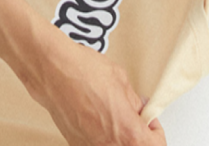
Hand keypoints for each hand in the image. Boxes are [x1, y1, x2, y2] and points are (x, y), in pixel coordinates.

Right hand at [27, 33, 167, 144]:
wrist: (53, 71)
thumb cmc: (83, 72)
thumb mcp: (122, 81)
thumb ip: (134, 103)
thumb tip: (139, 110)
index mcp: (129, 134)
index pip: (156, 145)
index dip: (155, 130)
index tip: (149, 120)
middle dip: (136, 134)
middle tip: (131, 117)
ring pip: (113, 145)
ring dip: (116, 135)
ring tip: (109, 113)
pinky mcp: (75, 143)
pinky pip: (95, 143)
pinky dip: (99, 134)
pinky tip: (94, 115)